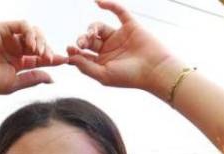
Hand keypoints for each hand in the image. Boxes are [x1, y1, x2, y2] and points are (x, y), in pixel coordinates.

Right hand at [0, 20, 66, 95]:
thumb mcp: (15, 82)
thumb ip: (33, 78)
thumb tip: (52, 78)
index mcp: (19, 62)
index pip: (40, 58)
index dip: (53, 58)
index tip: (65, 60)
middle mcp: (15, 48)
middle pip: (40, 44)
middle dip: (48, 49)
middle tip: (50, 58)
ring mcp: (10, 38)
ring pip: (33, 32)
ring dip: (40, 41)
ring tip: (39, 52)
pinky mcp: (3, 28)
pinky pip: (22, 24)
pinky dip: (30, 32)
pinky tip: (31, 44)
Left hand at [67, 0, 183, 96]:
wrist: (154, 70)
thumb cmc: (129, 77)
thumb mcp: (103, 75)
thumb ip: (85, 67)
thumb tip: (69, 58)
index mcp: (101, 63)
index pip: (83, 55)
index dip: (74, 51)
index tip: (69, 48)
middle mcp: (108, 49)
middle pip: (89, 40)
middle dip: (83, 39)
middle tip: (82, 42)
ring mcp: (119, 37)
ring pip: (99, 27)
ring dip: (92, 27)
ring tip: (92, 34)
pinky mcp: (130, 26)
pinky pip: (118, 12)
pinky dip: (109, 4)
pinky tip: (97, 1)